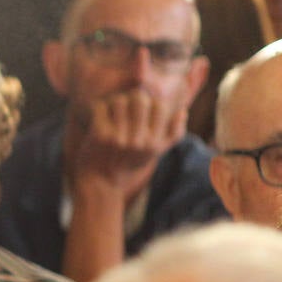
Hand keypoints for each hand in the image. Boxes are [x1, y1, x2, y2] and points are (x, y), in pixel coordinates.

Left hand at [72, 88, 185, 203]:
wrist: (100, 182)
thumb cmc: (129, 164)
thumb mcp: (156, 153)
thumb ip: (173, 134)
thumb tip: (182, 111)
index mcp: (154, 143)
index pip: (159, 106)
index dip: (151, 103)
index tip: (143, 110)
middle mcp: (138, 141)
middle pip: (140, 99)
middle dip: (132, 98)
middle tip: (127, 104)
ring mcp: (118, 139)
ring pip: (119, 100)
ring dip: (115, 102)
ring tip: (114, 109)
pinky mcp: (99, 136)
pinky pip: (100, 107)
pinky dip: (99, 108)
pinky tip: (100, 115)